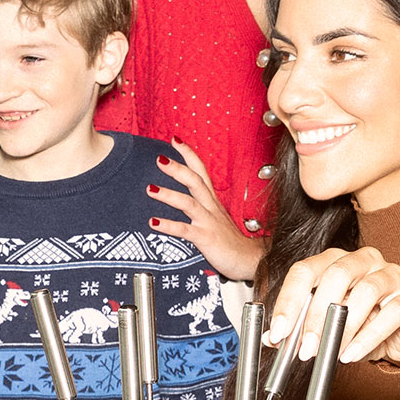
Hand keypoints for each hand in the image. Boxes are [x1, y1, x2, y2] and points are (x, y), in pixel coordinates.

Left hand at [146, 142, 261, 280]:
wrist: (250, 260)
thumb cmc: (228, 240)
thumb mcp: (213, 218)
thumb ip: (198, 207)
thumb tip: (178, 199)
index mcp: (211, 200)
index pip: (201, 171)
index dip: (189, 154)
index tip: (175, 139)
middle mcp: (210, 207)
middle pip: (195, 181)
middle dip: (177, 168)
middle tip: (159, 158)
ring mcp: (209, 222)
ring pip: (189, 203)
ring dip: (169, 194)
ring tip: (149, 189)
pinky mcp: (206, 238)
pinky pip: (186, 230)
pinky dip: (169, 225)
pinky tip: (153, 222)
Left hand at [264, 244, 399, 367]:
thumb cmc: (363, 323)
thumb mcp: (326, 326)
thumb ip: (298, 328)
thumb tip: (269, 338)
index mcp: (335, 261)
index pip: (305, 271)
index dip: (288, 301)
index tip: (277, 333)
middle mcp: (363, 260)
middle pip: (335, 276)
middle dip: (316, 316)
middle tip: (306, 348)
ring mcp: (391, 275)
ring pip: (365, 292)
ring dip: (344, 327)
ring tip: (331, 354)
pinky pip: (391, 313)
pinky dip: (369, 337)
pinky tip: (352, 355)